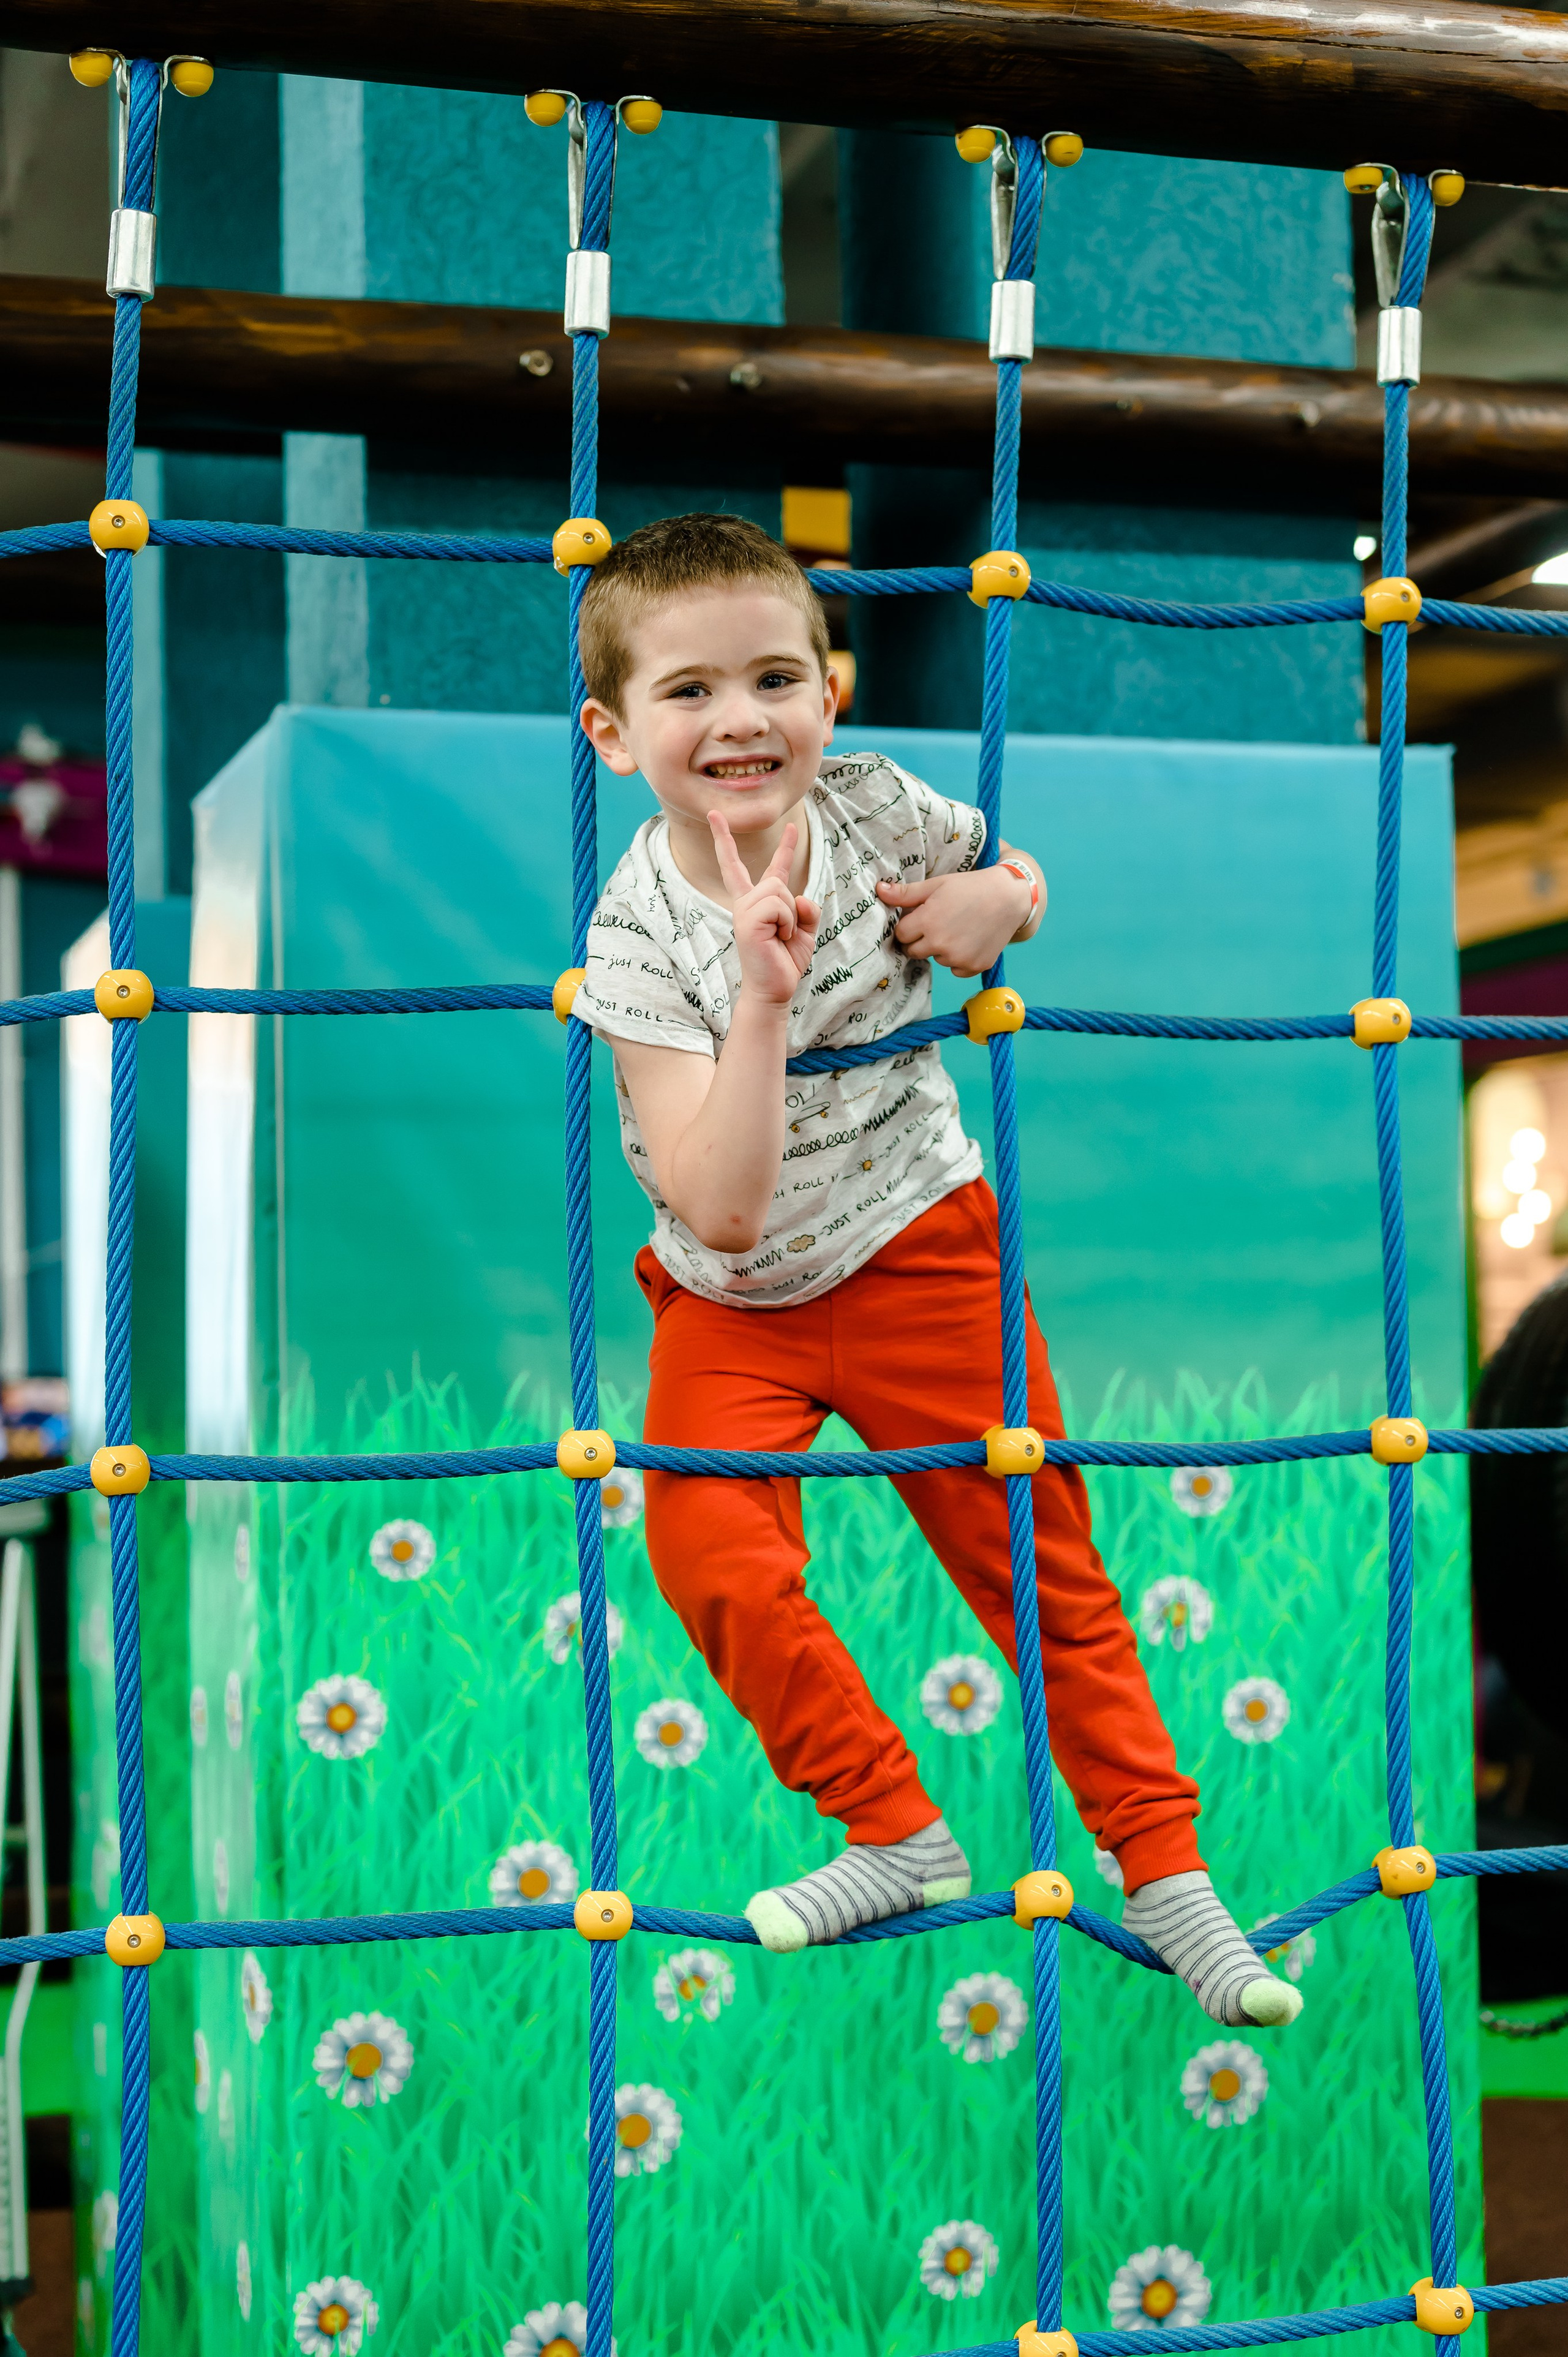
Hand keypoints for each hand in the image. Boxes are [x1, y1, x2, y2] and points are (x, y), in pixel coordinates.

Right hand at [710, 812, 819, 1006]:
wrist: (775, 990)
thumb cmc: (786, 961)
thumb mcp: (806, 929)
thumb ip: (806, 908)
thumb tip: (800, 897)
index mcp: (754, 903)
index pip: (740, 865)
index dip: (729, 839)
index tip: (716, 814)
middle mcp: (745, 903)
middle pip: (776, 876)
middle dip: (791, 899)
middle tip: (785, 930)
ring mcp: (743, 910)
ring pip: (780, 890)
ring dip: (791, 917)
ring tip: (781, 937)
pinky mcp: (747, 921)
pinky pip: (780, 905)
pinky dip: (788, 923)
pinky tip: (778, 939)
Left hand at [876, 863, 1035, 977]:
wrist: (1009, 897)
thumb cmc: (970, 887)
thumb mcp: (937, 885)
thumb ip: (906, 893)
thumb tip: (878, 890)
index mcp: (927, 922)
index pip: (901, 935)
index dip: (910, 925)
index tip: (923, 917)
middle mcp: (940, 944)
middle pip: (914, 951)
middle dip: (920, 940)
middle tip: (938, 923)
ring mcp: (958, 958)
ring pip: (937, 959)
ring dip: (942, 948)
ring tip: (959, 928)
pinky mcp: (974, 967)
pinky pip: (955, 969)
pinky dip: (960, 959)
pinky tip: (970, 940)